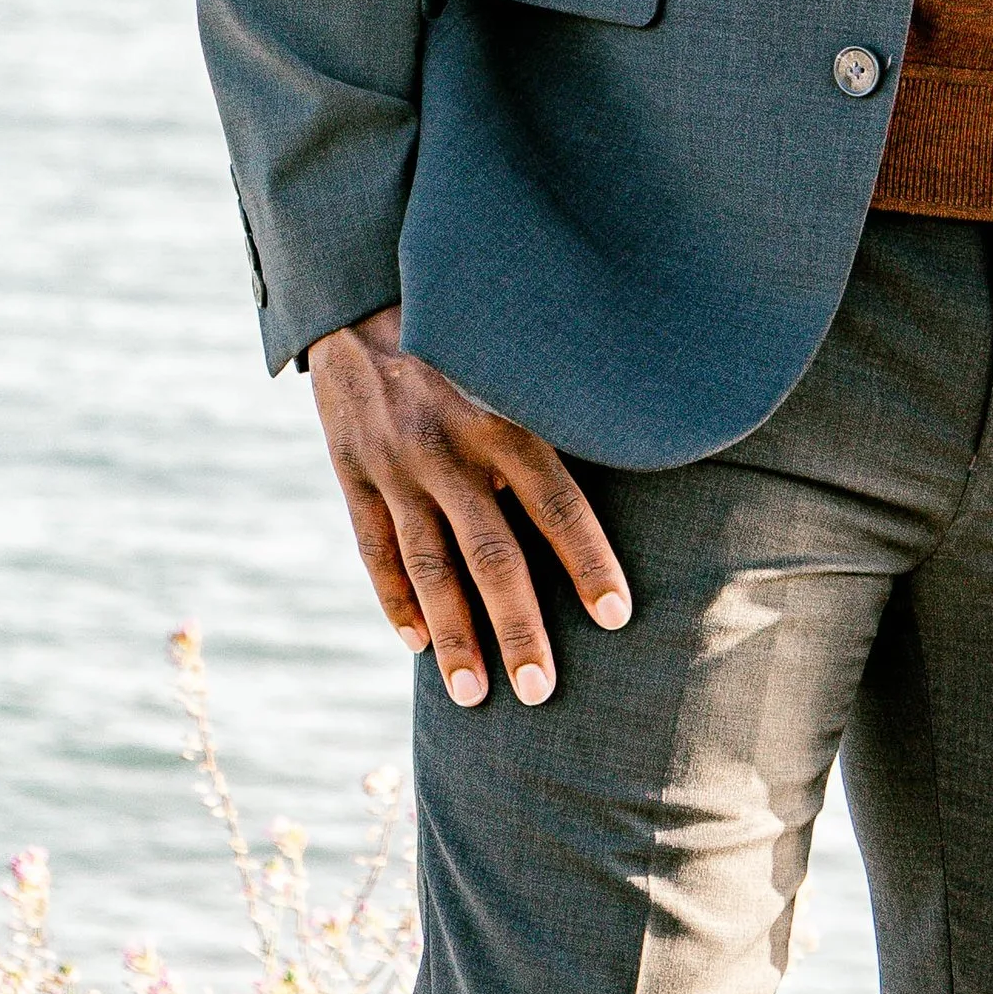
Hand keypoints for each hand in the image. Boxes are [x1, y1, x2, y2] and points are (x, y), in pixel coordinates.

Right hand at [306, 306, 631, 707]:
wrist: (359, 297)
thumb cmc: (463, 333)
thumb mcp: (514, 356)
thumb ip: (560, 407)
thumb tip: (640, 440)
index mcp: (502, 417)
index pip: (556, 501)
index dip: (588, 560)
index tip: (618, 617)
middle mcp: (448, 447)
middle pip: (490, 552)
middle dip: (517, 627)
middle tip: (540, 692)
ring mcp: (394, 465)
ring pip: (428, 566)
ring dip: (453, 635)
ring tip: (475, 696)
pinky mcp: (352, 474)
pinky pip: (374, 549)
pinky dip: (395, 601)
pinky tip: (417, 644)